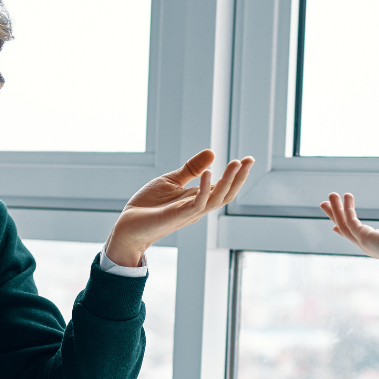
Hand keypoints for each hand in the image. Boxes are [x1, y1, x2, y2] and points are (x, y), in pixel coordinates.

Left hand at [104, 150, 255, 266]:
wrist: (128, 225)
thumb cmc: (148, 206)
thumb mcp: (172, 181)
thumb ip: (191, 169)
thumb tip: (212, 153)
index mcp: (197, 199)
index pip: (223, 188)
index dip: (236, 175)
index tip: (248, 159)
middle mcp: (197, 208)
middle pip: (226, 194)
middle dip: (239, 178)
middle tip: (250, 160)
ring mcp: (189, 213)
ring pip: (216, 200)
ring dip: (228, 182)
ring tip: (236, 163)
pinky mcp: (177, 216)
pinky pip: (197, 204)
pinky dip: (205, 189)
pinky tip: (209, 173)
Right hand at [319, 192, 378, 272]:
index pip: (358, 236)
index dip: (347, 229)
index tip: (334, 225)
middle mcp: (370, 245)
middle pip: (345, 230)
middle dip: (335, 216)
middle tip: (324, 203)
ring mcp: (366, 243)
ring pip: (344, 225)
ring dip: (336, 209)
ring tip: (331, 194)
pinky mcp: (364, 238)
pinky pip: (350, 221)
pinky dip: (345, 208)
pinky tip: (346, 196)